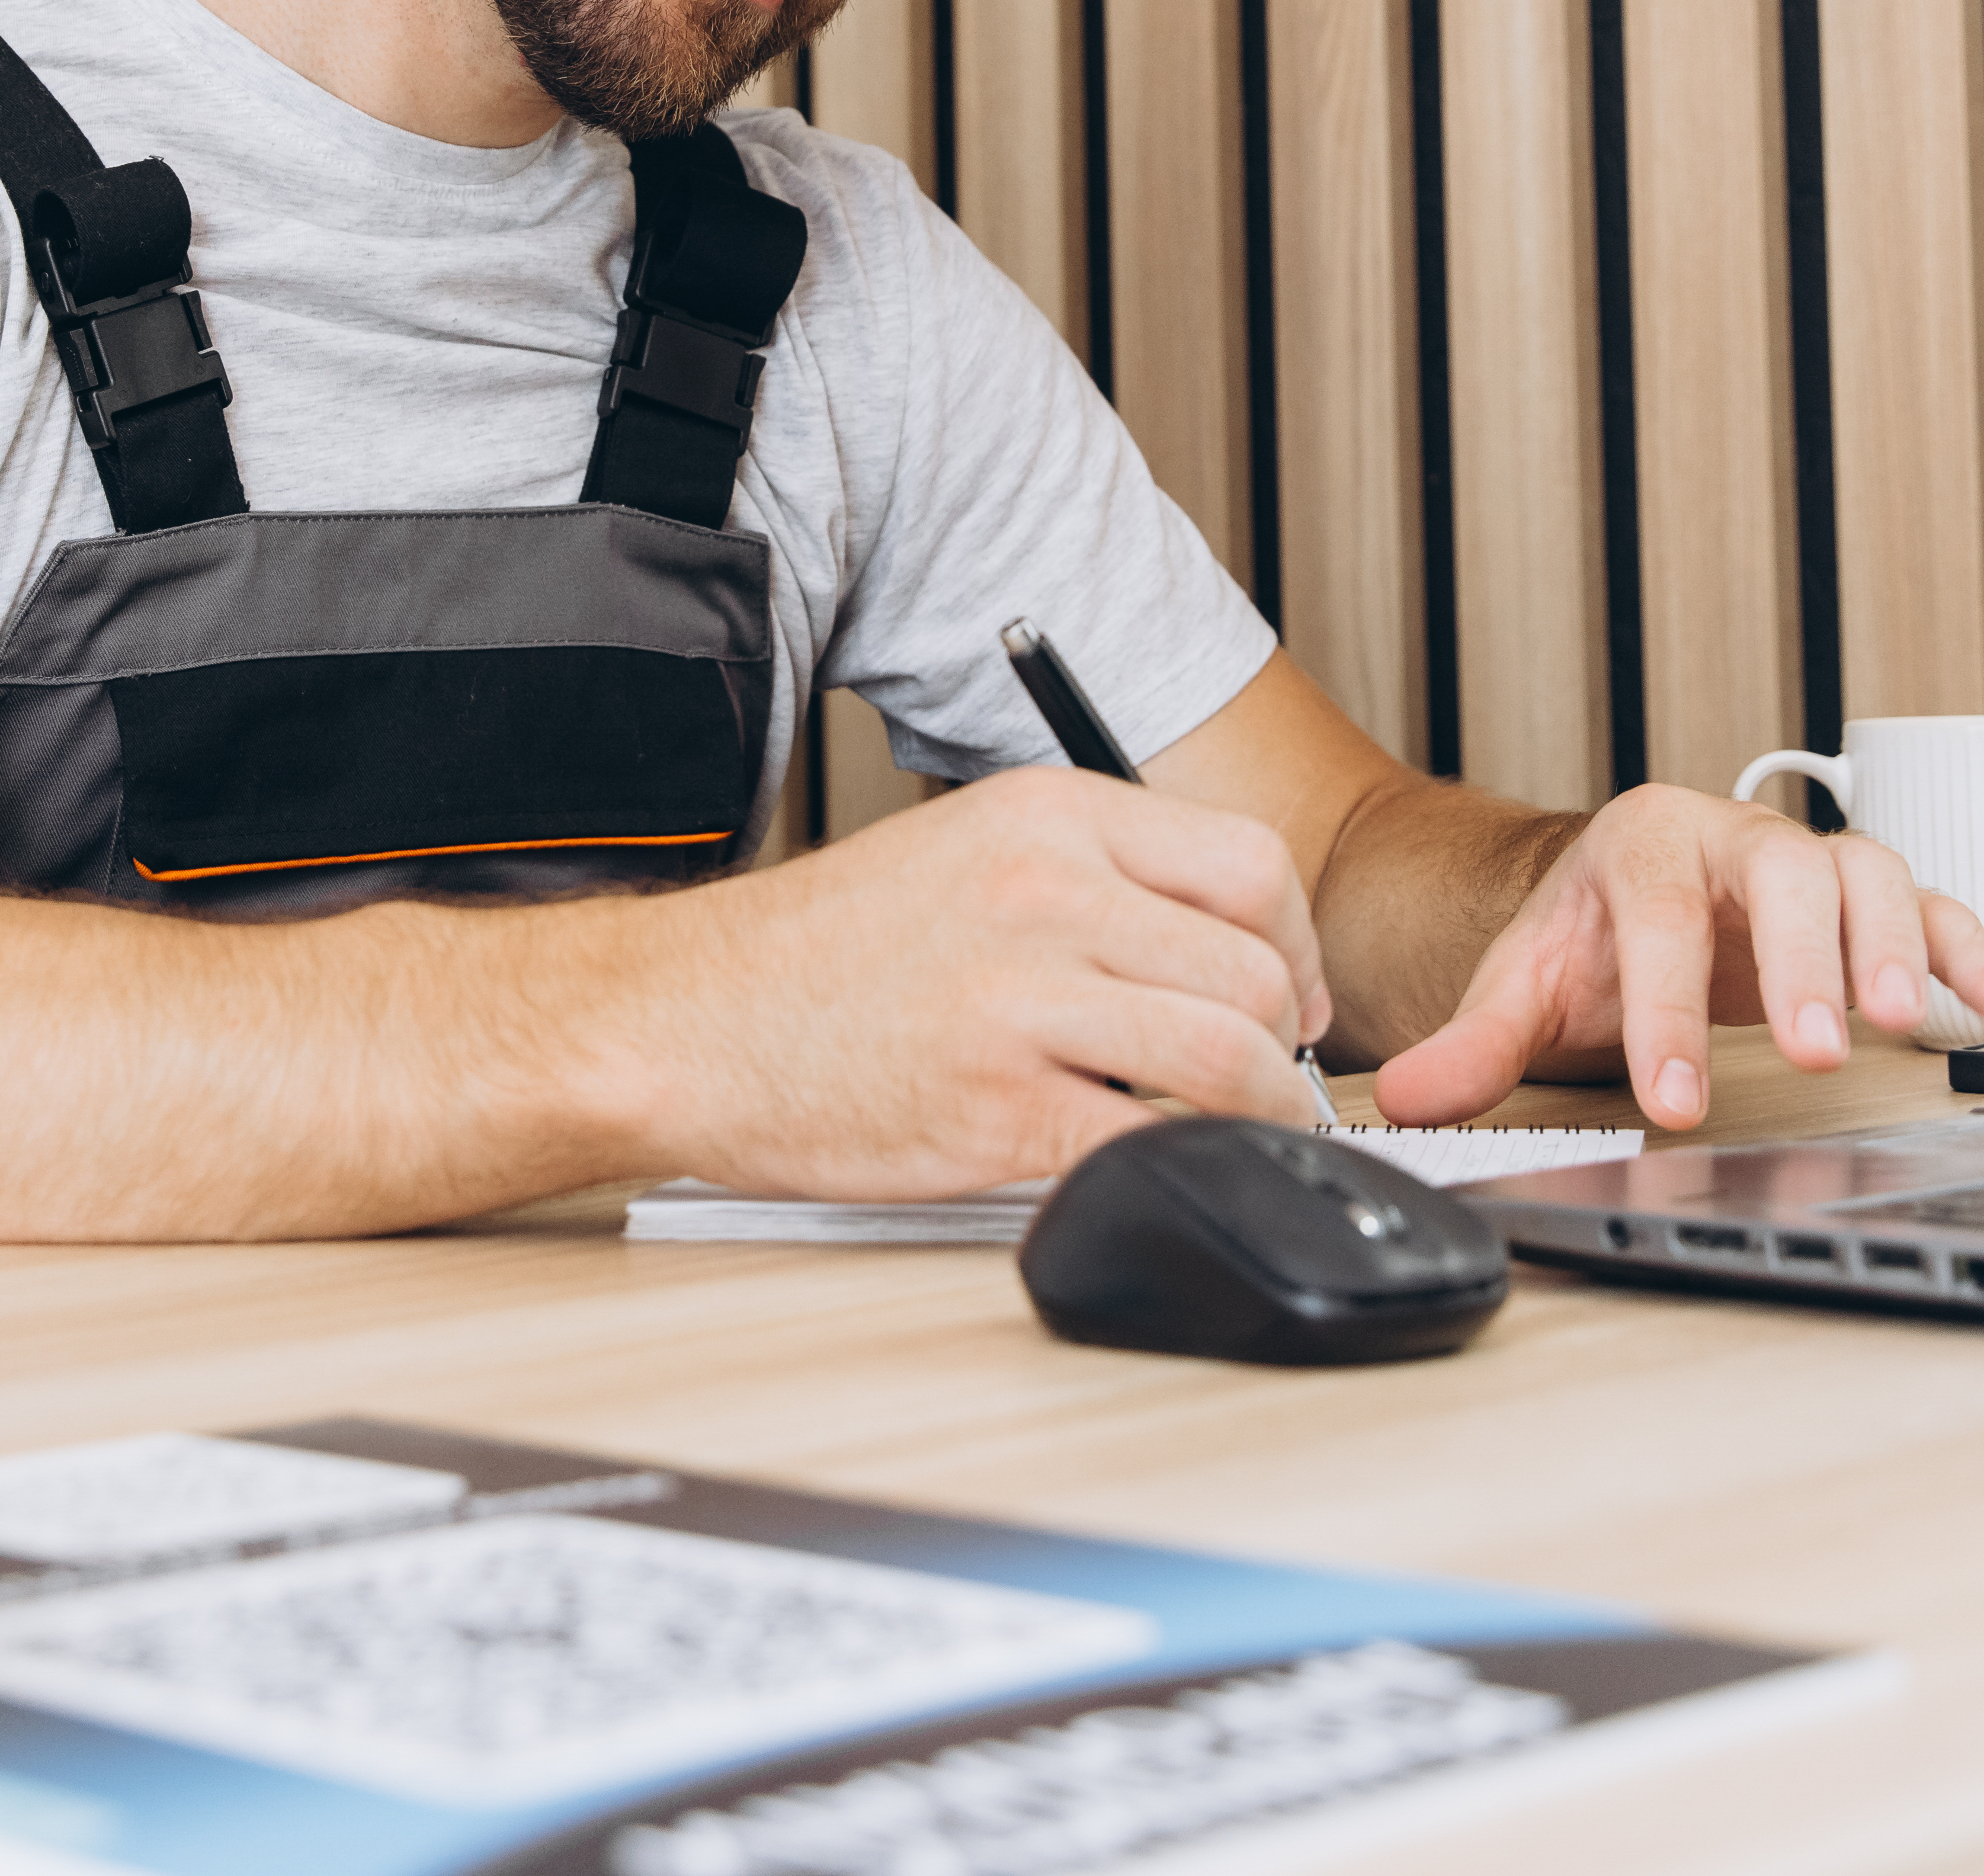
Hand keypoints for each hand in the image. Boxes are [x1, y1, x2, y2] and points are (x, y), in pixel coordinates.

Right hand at [605, 768, 1332, 1198]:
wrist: (688, 1021)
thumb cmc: (821, 955)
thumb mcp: (966, 853)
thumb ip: (1091, 882)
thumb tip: (1219, 950)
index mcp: (1048, 817)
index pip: (1251, 868)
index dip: (1295, 946)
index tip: (1287, 997)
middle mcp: (1046, 893)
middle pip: (1255, 971)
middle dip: (1284, 1043)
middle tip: (1268, 1081)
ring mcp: (1021, 1001)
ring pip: (1227, 1058)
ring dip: (1261, 1112)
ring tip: (1242, 1132)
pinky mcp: (995, 1110)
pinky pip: (1147, 1143)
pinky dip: (1184, 1166)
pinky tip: (1166, 1167)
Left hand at [1365, 783, 1983, 1129]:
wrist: (1627, 888)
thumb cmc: (1589, 934)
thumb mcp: (1524, 982)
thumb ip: (1473, 1044)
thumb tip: (1408, 1100)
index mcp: (1641, 844)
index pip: (1657, 918)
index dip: (1667, 1010)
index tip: (1674, 1099)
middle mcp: (1734, 838)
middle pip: (1781, 874)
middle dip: (1801, 960)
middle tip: (1814, 1047)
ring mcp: (1808, 862)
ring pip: (1865, 874)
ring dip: (1895, 945)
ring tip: (1907, 1023)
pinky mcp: (1865, 898)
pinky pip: (1933, 906)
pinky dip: (1972, 948)